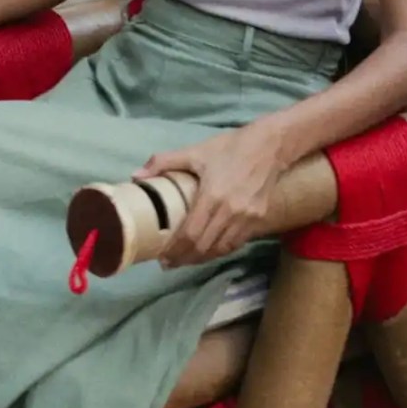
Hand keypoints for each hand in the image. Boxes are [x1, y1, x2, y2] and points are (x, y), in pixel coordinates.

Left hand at [134, 125, 286, 267]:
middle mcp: (231, 212)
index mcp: (213, 196)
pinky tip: (208, 250)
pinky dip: (220, 250)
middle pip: (204, 246)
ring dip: (202, 258)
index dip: (175, 249)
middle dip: (184, 258)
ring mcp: (247, 218)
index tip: (162, 256)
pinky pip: (236, 243)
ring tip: (185, 259)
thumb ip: (163, 162)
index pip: (191, 234)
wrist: (270, 145)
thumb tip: (136, 176)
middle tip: (169, 262)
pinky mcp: (259, 219)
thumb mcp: (195, 151)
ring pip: (221, 249)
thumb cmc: (230, 147)